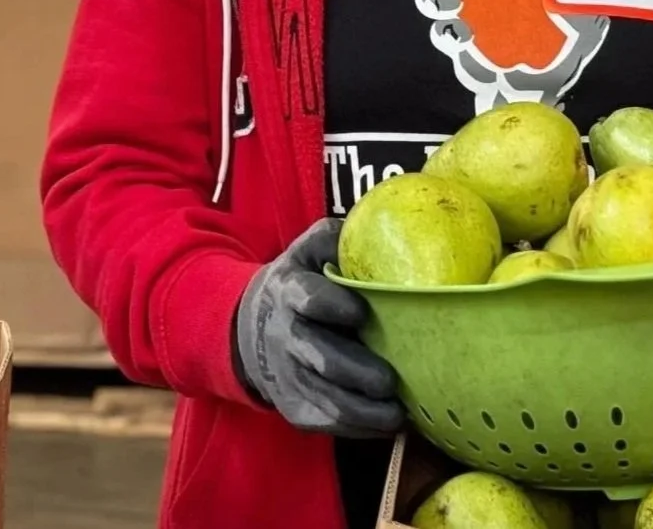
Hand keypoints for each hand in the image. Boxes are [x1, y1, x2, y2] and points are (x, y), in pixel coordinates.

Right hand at [232, 218, 405, 438]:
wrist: (252, 329)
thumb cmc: (300, 283)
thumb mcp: (306, 251)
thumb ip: (334, 237)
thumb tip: (376, 225)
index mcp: (290, 290)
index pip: (307, 298)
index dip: (331, 304)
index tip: (361, 311)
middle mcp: (286, 335)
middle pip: (320, 358)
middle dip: (356, 371)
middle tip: (390, 379)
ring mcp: (288, 376)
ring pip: (327, 400)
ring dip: (365, 410)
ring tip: (400, 412)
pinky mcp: (295, 408)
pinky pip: (329, 423)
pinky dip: (362, 428)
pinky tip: (391, 422)